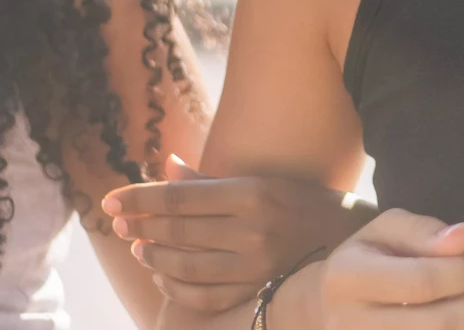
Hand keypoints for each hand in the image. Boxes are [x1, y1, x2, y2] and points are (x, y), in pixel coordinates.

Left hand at [101, 155, 363, 311]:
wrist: (352, 243)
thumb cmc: (303, 206)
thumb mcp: (264, 183)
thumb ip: (212, 181)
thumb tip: (166, 166)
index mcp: (253, 193)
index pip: (180, 196)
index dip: (140, 198)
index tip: (111, 200)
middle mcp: (254, 230)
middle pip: (179, 230)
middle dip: (141, 226)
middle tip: (120, 223)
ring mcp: (257, 267)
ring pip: (185, 267)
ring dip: (154, 258)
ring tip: (140, 248)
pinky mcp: (259, 293)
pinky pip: (204, 297)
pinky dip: (176, 288)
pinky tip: (164, 278)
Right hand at [314, 208, 463, 328]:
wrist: (326, 306)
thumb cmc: (362, 260)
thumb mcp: (385, 230)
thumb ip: (424, 230)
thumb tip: (463, 237)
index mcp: (349, 278)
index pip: (424, 282)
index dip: (459, 271)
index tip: (463, 263)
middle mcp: (351, 322)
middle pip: (439, 323)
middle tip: (462, 288)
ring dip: (461, 322)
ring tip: (448, 304)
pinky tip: (434, 319)